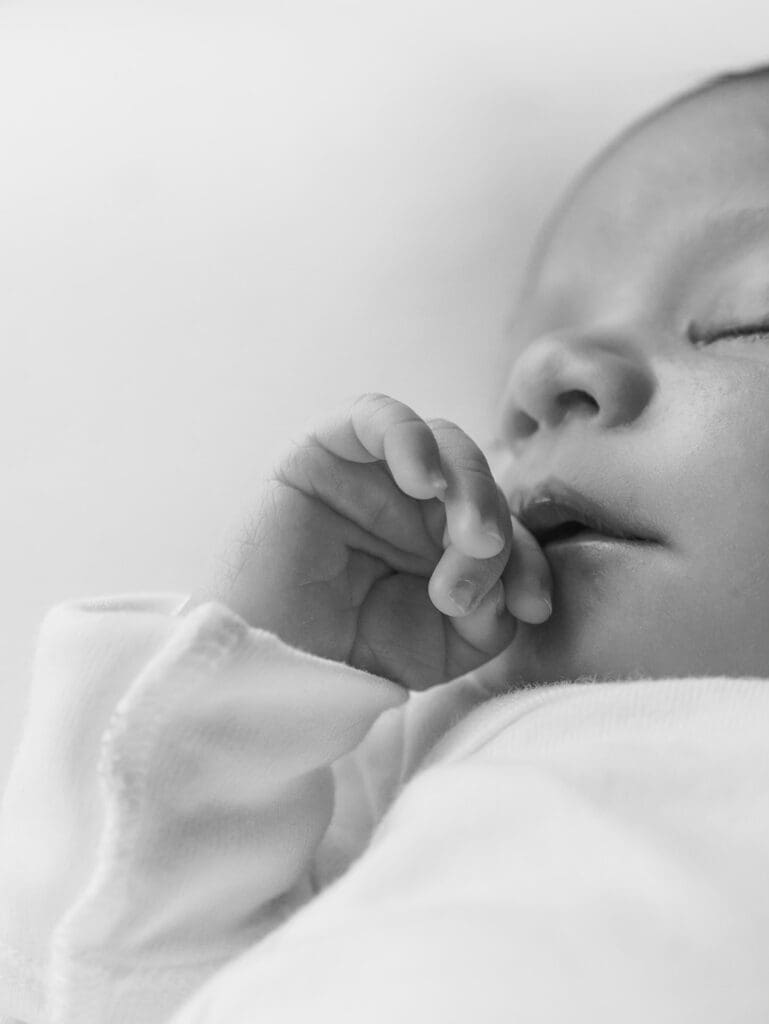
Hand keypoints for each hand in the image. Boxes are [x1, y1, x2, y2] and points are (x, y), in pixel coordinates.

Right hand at [190, 393, 551, 689]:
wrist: (271, 665)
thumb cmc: (350, 654)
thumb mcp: (442, 646)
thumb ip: (492, 613)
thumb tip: (517, 583)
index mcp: (442, 542)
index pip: (505, 529)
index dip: (530, 561)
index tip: (532, 606)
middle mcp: (412, 501)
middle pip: (479, 482)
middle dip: (493, 532)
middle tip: (472, 583)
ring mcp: (371, 474)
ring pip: (443, 442)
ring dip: (469, 487)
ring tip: (466, 540)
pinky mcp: (325, 450)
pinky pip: (378, 416)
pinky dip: (410, 438)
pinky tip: (422, 482)